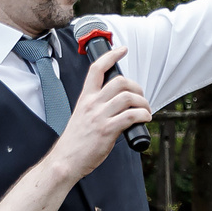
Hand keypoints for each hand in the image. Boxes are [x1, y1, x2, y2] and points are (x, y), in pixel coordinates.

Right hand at [49, 51, 149, 180]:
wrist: (65, 161)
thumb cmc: (76, 141)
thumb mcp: (82, 116)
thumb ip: (97, 106)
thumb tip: (117, 103)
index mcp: (85, 98)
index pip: (97, 69)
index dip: (111, 56)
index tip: (122, 49)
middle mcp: (92, 104)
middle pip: (119, 81)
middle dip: (137, 87)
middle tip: (141, 98)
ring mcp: (99, 116)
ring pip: (128, 97)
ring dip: (143, 103)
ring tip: (146, 111)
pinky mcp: (107, 130)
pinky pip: (131, 116)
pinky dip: (143, 115)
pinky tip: (145, 119)